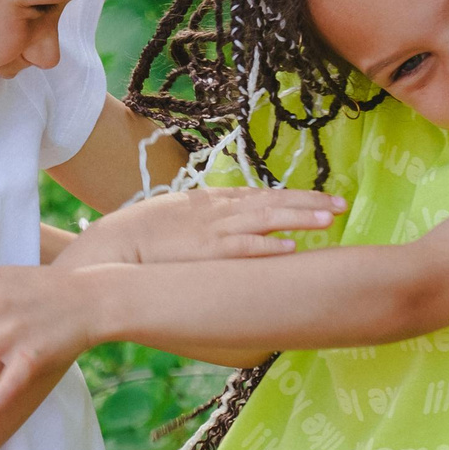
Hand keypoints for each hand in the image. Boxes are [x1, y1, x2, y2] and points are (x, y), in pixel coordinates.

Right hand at [54, 185, 343, 267]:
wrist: (107, 247)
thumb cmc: (136, 237)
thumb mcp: (173, 216)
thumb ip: (200, 218)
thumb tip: (223, 223)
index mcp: (209, 202)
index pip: (260, 196)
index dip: (293, 197)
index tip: (321, 199)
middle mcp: (215, 211)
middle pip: (270, 203)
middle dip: (308, 203)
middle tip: (341, 204)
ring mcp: (210, 231)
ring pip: (265, 220)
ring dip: (299, 218)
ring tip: (331, 218)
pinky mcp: (202, 253)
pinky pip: (241, 249)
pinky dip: (267, 247)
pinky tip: (292, 248)